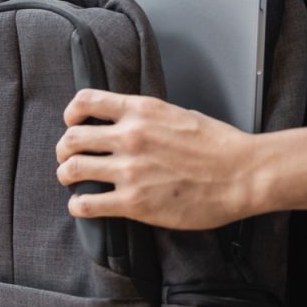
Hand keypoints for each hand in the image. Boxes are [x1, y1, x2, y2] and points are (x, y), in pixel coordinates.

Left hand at [55, 89, 256, 229]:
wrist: (242, 174)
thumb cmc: (219, 146)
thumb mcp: (178, 114)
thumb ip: (148, 117)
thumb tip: (128, 123)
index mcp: (142, 110)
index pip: (86, 101)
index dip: (72, 113)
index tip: (72, 122)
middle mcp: (131, 136)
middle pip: (72, 138)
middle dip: (65, 149)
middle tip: (69, 158)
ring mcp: (130, 170)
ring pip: (72, 169)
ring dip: (66, 176)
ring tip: (72, 181)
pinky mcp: (134, 202)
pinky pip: (87, 204)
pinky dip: (78, 205)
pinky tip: (84, 205)